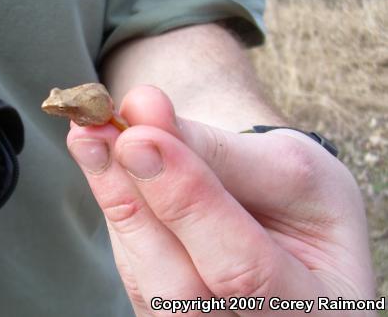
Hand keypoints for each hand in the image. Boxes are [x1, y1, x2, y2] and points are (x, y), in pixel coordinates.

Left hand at [67, 85, 375, 315]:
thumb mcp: (287, 165)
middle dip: (133, 203)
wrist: (278, 211)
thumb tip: (139, 112)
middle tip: (95, 134)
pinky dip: (116, 208)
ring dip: (112, 199)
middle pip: (179, 292)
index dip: (187, 202)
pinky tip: (101, 160)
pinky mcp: (163, 312)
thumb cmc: (295, 191)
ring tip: (90, 136)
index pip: (245, 268)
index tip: (139, 138)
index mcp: (320, 310)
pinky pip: (131, 267)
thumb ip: (214, 149)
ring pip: (144, 279)